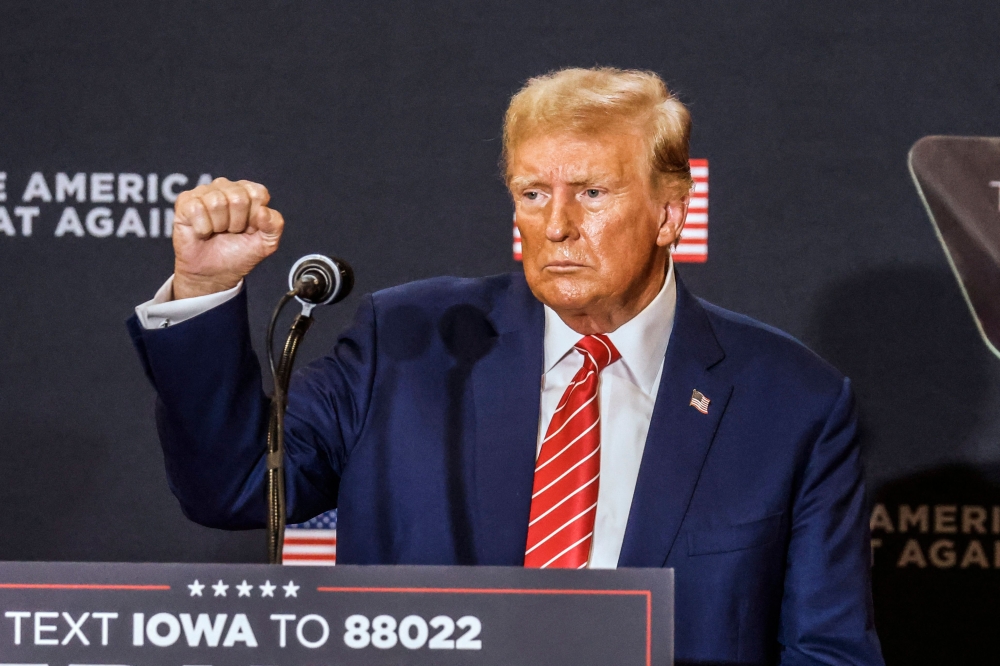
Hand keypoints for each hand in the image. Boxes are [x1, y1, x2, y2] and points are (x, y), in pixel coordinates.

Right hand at [171, 178, 284, 299]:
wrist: (214, 274)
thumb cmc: (238, 254)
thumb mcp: (266, 243)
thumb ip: (275, 225)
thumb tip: (263, 211)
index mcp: (248, 192)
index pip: (258, 193)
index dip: (255, 217)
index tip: (250, 229)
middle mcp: (226, 187)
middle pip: (238, 198)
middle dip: (237, 223)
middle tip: (230, 232)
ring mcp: (204, 192)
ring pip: (216, 202)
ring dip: (219, 225)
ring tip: (217, 231)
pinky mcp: (185, 202)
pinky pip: (197, 209)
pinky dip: (203, 228)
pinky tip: (202, 232)